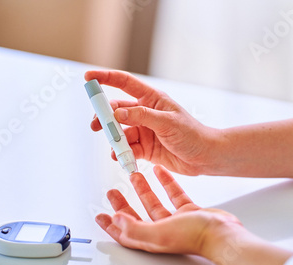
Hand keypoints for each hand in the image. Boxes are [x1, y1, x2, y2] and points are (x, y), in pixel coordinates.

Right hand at [85, 70, 220, 175]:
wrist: (205, 158)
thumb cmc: (192, 134)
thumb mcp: (167, 122)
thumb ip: (141, 116)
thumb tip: (117, 112)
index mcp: (152, 99)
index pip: (124, 83)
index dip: (105, 78)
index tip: (88, 78)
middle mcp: (145, 113)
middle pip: (117, 110)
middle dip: (104, 117)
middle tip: (96, 125)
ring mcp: (144, 131)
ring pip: (120, 132)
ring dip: (114, 139)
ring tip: (115, 147)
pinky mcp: (144, 148)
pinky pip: (127, 149)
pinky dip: (122, 153)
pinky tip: (121, 158)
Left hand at [95, 165, 244, 257]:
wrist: (224, 233)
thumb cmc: (195, 237)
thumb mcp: (160, 233)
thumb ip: (135, 229)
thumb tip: (117, 221)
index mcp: (151, 238)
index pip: (124, 232)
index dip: (110, 225)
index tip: (100, 216)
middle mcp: (161, 231)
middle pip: (135, 216)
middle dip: (122, 204)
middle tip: (112, 192)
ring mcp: (176, 221)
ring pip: (154, 203)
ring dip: (142, 190)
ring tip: (134, 175)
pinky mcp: (189, 212)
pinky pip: (173, 195)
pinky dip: (166, 182)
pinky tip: (160, 171)